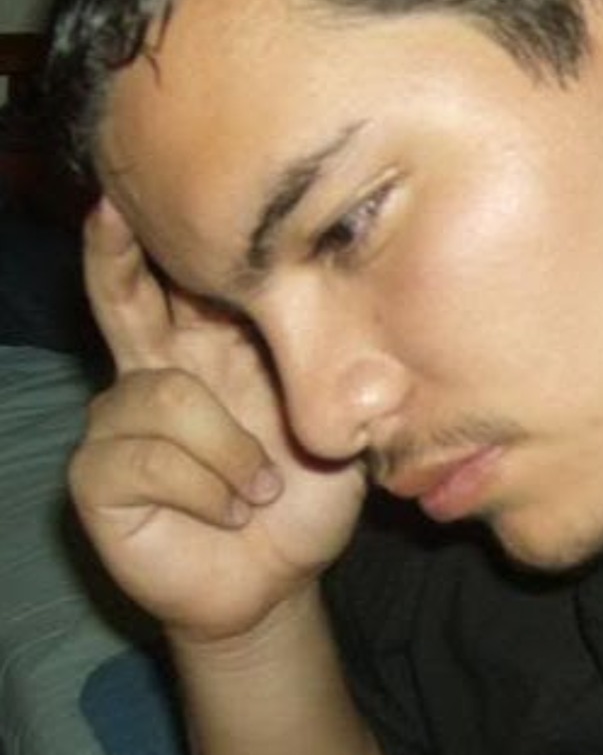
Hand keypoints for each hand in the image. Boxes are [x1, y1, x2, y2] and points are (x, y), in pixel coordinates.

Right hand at [69, 199, 366, 643]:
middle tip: (118, 209)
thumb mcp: (336, 433)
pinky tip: (228, 510)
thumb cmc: (305, 499)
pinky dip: (203, 488)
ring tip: (258, 488)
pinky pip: (142, 459)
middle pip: (120, 295)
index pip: (183, 280)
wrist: (277, 579)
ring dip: (228, 451)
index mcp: (216, 354)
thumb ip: (331, 380)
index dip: (167, 231)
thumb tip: (351, 317)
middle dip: (117, 252)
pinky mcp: (100, 475)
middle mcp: (161, 373)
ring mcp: (123, 422)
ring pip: (162, 398)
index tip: (162, 175)